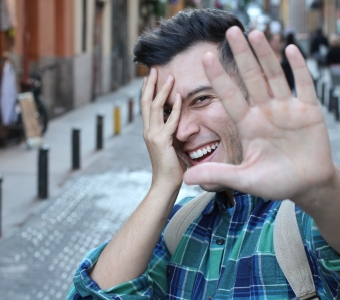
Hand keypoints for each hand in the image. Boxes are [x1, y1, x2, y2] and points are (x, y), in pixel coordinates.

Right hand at [141, 68, 184, 188]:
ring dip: (162, 90)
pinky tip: (178, 96)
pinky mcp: (162, 142)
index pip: (147, 106)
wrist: (165, 186)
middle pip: (147, 102)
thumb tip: (179, 123)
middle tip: (153, 68)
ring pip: (156, 107)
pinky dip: (175, 108)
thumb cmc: (171, 168)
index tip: (151, 77)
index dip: (148, 90)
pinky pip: (170, 121)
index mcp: (150, 131)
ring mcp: (153, 136)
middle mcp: (148, 131)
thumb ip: (172, 133)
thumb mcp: (171, 146)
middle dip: (150, 84)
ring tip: (168, 76)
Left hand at [183, 27, 335, 200]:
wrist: (308, 186)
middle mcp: (265, 111)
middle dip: (241, 55)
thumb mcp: (245, 179)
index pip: (230, 96)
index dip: (219, 77)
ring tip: (255, 32)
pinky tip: (291, 49)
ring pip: (274, 76)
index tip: (205, 57)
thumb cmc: (276, 183)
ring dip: (265, 54)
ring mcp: (287, 109)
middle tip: (231, 31)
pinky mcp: (309, 111)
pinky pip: (304, 85)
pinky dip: (298, 68)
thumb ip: (217, 174)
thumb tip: (184, 178)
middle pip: (251, 78)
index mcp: (248, 124)